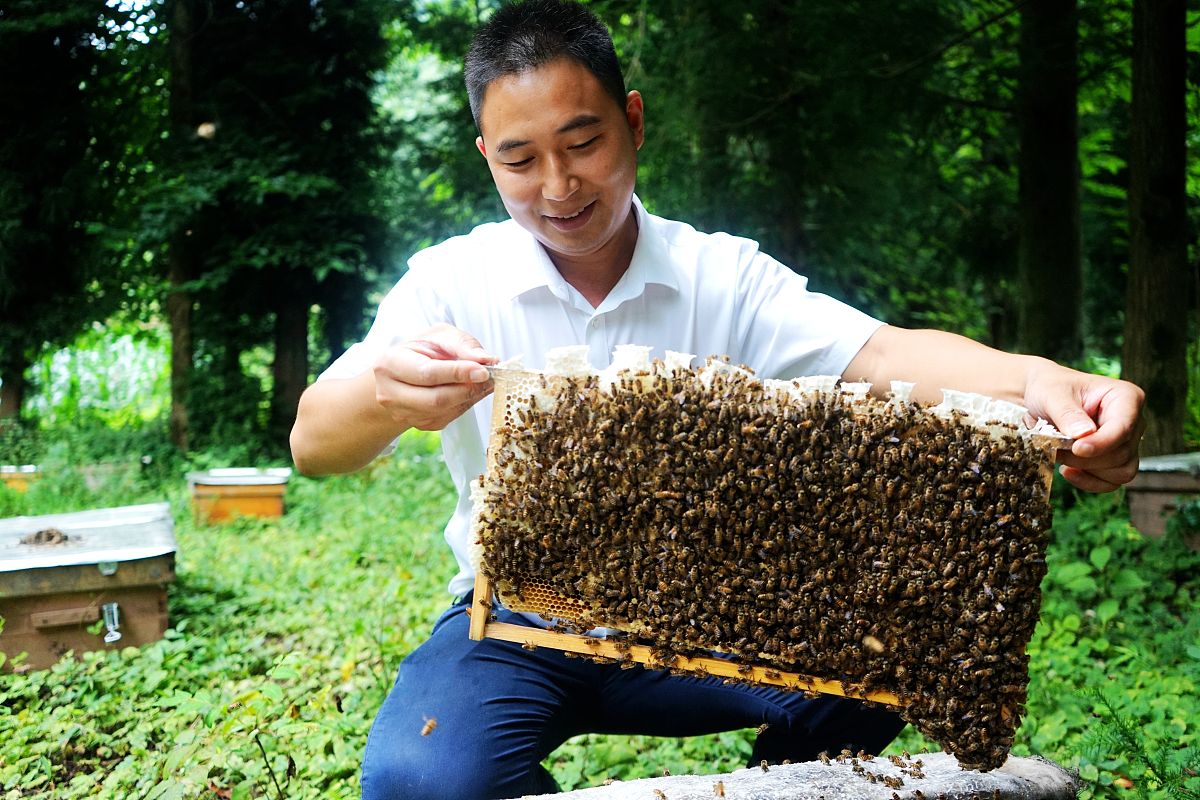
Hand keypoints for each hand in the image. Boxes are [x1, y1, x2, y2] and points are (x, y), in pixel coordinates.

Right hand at [371, 324, 496, 430]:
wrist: (404, 371)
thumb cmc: (422, 350)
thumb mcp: (440, 335)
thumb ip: (462, 344)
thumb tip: (485, 359)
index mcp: (390, 364)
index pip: (428, 373)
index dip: (458, 373)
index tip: (483, 371)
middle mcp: (390, 393)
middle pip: (436, 399)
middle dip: (468, 389)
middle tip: (490, 378)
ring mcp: (402, 412)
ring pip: (445, 411)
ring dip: (469, 397)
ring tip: (482, 381)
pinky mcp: (419, 424)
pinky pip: (448, 418)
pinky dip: (464, 404)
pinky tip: (468, 390)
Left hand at [1024, 362, 1145, 491]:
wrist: (1040, 398)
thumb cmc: (1050, 389)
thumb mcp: (1052, 394)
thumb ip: (1067, 413)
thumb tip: (1085, 434)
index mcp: (1126, 397)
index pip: (1123, 427)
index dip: (1102, 443)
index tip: (1077, 448)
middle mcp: (1133, 421)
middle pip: (1122, 453)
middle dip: (1086, 458)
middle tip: (1056, 448)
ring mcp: (1126, 443)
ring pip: (1121, 472)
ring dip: (1088, 470)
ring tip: (1060, 455)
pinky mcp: (1115, 461)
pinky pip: (1112, 482)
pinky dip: (1089, 482)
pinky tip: (1068, 471)